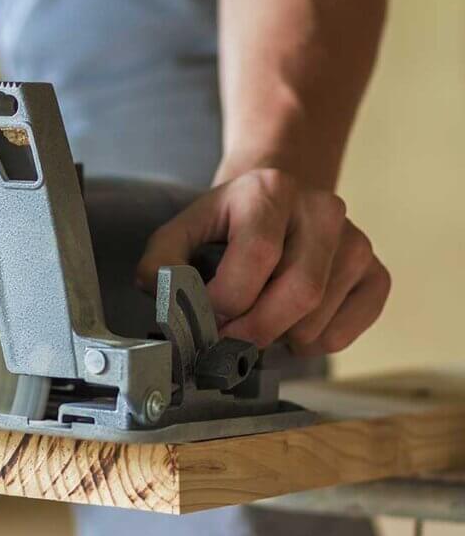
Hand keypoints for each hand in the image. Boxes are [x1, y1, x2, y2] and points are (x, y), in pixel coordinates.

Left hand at [137, 168, 390, 354]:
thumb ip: (161, 259)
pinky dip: (310, 344)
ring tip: (257, 321)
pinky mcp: (376, 273)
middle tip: (228, 339)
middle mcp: (323, 209)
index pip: (257, 259)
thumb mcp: (184, 227)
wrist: (278, 202)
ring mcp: (356, 241)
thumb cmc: (229, 222)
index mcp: (271, 190)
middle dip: (254, 330)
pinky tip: (290, 325)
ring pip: (318, 319)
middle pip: (299, 293)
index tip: (206, 319)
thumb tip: (160, 290)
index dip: (226, 302)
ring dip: (278, 338)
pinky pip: (345, 331)